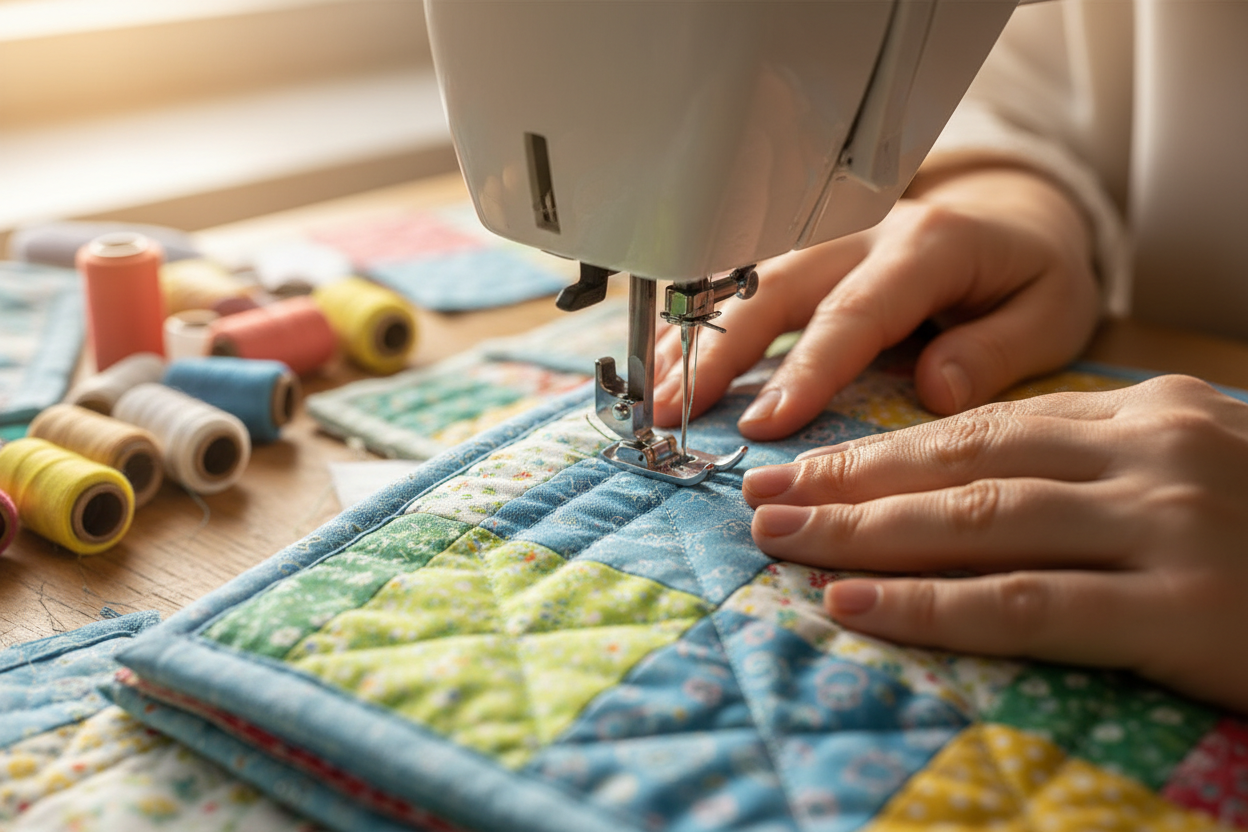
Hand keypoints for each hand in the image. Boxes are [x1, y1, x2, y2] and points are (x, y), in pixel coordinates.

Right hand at [653, 165, 1099, 438]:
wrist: (1013, 221)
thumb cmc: (1030, 277)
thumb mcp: (1052, 312)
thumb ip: (999, 350)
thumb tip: (936, 391)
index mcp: (929, 248)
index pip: (856, 312)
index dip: (805, 369)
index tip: (763, 426)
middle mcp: (864, 235)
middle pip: (775, 287)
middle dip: (719, 351)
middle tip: (674, 411)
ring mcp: (824, 238)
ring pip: (743, 279)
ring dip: (695, 337)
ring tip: (657, 394)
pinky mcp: (802, 252)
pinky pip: (739, 281)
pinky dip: (697, 321)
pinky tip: (664, 360)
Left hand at [744, 375, 1247, 712]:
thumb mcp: (1192, 475)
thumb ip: (1092, 474)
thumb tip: (970, 491)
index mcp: (1146, 414)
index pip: (982, 425)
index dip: (881, 450)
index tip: (803, 468)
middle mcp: (1151, 452)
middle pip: (962, 461)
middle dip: (850, 484)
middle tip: (762, 499)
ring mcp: (1170, 525)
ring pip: (980, 520)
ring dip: (868, 535)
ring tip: (781, 543)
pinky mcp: (1184, 608)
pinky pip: (1030, 605)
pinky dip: (936, 606)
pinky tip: (860, 606)